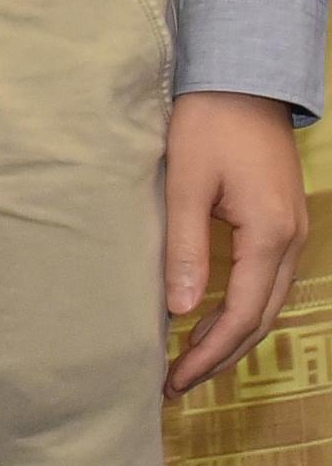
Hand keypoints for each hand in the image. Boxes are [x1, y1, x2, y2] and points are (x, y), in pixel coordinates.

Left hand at [162, 88, 310, 396]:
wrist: (243, 81)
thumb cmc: (207, 125)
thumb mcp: (186, 185)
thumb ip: (186, 248)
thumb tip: (180, 311)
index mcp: (269, 236)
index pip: (241, 315)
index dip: (208, 352)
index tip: (173, 379)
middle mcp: (291, 241)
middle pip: (261, 319)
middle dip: (220, 356)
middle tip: (176, 384)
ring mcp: (293, 232)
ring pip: (268, 304)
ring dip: (233, 337)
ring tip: (191, 363)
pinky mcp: (282, 222)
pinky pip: (268, 282)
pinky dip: (243, 310)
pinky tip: (214, 319)